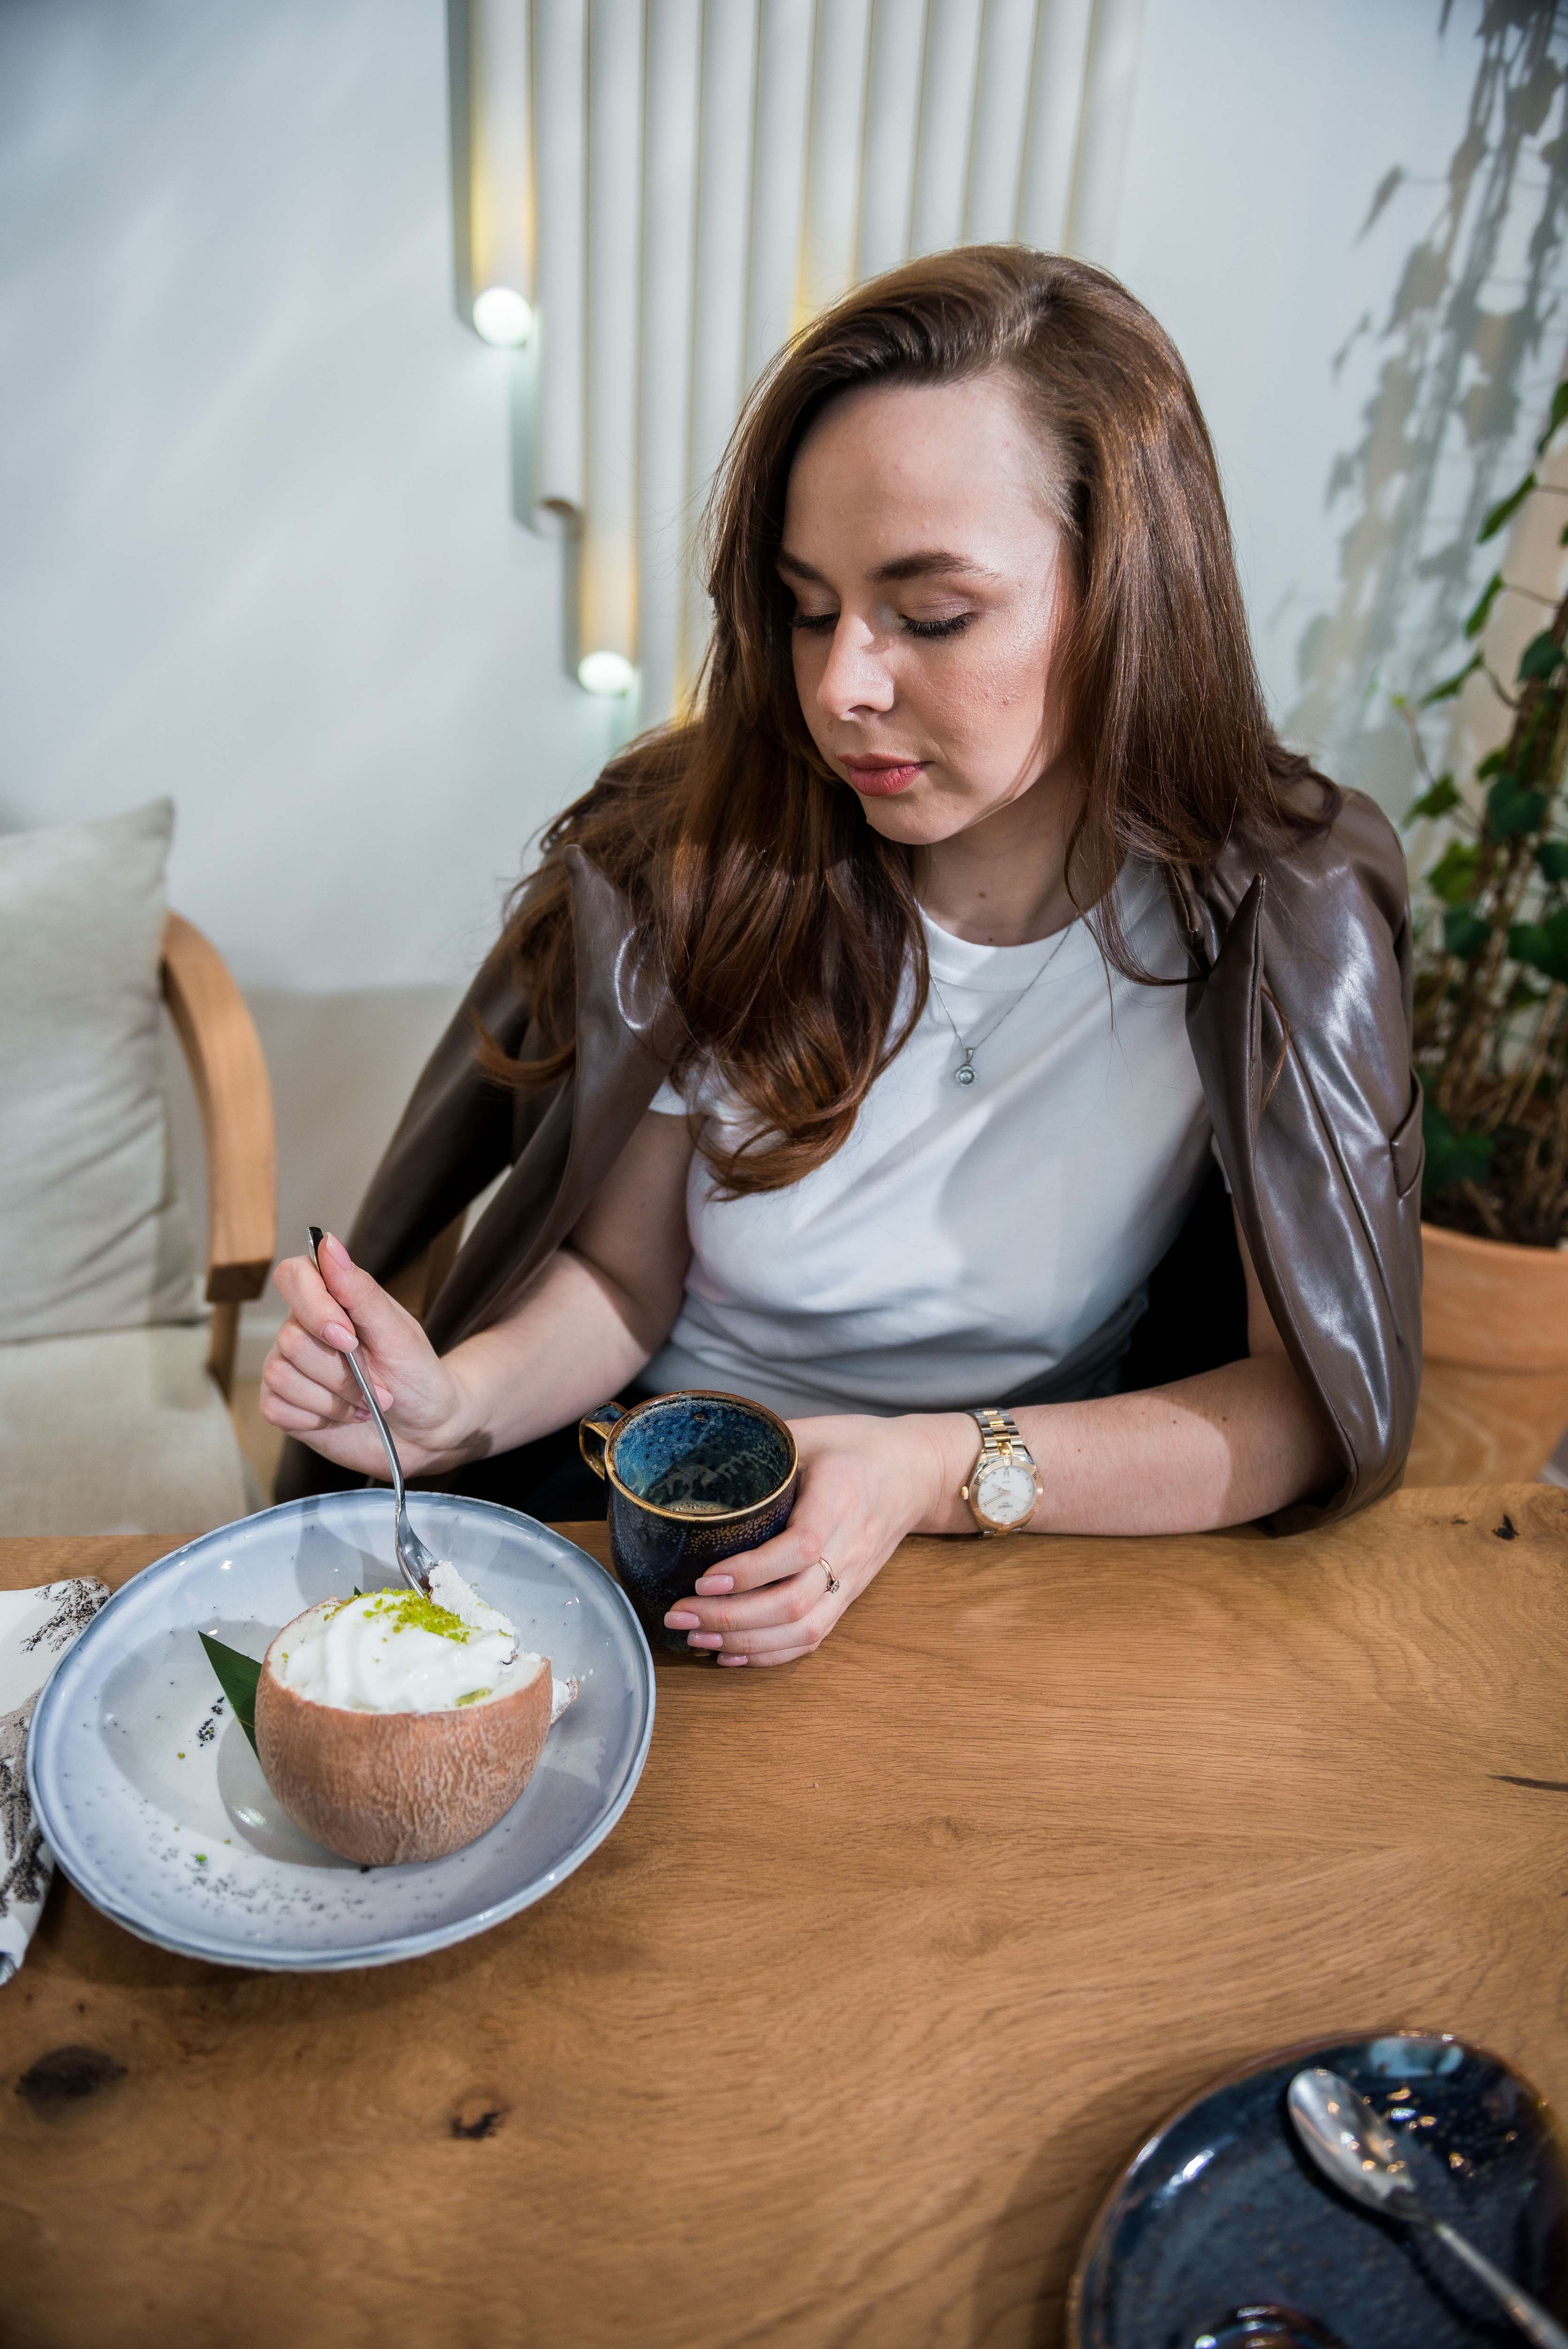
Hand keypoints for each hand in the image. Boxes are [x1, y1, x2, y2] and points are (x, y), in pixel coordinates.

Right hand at [260, 1232, 475, 1478]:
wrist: (425, 1429)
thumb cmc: (416, 1374)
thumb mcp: (398, 1332)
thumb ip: (361, 1291)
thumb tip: (328, 1243)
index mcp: (331, 1301)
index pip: (292, 1276)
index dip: (314, 1307)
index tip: (349, 1337)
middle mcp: (303, 1329)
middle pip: (291, 1340)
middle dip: (341, 1373)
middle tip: (376, 1385)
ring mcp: (289, 1368)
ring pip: (281, 1376)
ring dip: (334, 1399)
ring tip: (364, 1403)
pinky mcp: (283, 1406)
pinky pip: (277, 1409)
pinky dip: (318, 1418)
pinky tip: (343, 1417)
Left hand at [661, 1412, 967, 1666]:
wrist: (915, 1471)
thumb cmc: (856, 1446)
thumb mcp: (810, 1432)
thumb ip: (762, 1445)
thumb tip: (697, 1453)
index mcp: (840, 1497)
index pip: (799, 1547)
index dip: (750, 1571)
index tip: (704, 1577)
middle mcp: (851, 1545)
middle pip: (795, 1601)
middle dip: (732, 1617)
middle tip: (680, 1614)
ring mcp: (853, 1576)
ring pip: (804, 1627)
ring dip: (745, 1641)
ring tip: (695, 1636)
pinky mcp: (850, 1593)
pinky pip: (814, 1635)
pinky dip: (771, 1654)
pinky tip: (731, 1653)